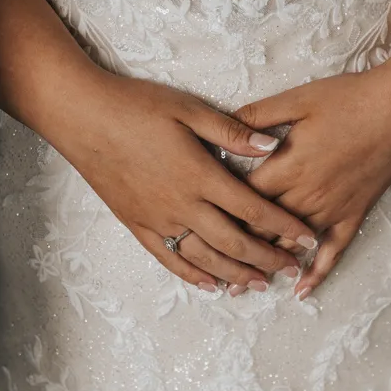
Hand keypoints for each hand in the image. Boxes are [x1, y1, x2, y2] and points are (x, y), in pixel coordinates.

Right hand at [36, 67, 317, 292]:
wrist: (82, 117)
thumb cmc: (136, 105)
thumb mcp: (189, 109)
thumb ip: (233, 131)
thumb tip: (275, 145)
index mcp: (200, 174)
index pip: (253, 209)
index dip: (284, 226)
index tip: (309, 238)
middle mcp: (182, 205)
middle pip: (235, 242)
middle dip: (268, 258)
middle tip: (292, 269)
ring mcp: (158, 219)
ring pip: (205, 258)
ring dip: (235, 273)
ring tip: (259, 284)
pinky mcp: (136, 225)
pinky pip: (169, 260)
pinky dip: (193, 275)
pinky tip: (211, 284)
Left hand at [233, 62, 390, 297]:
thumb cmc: (349, 98)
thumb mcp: (296, 98)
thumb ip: (257, 115)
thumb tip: (222, 125)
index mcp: (287, 167)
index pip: (243, 200)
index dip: (222, 214)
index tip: (202, 225)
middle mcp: (306, 195)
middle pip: (262, 229)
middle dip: (236, 249)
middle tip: (212, 267)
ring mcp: (331, 208)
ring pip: (292, 246)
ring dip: (267, 267)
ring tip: (243, 288)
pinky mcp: (355, 213)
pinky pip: (334, 251)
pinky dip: (318, 273)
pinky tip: (302, 291)